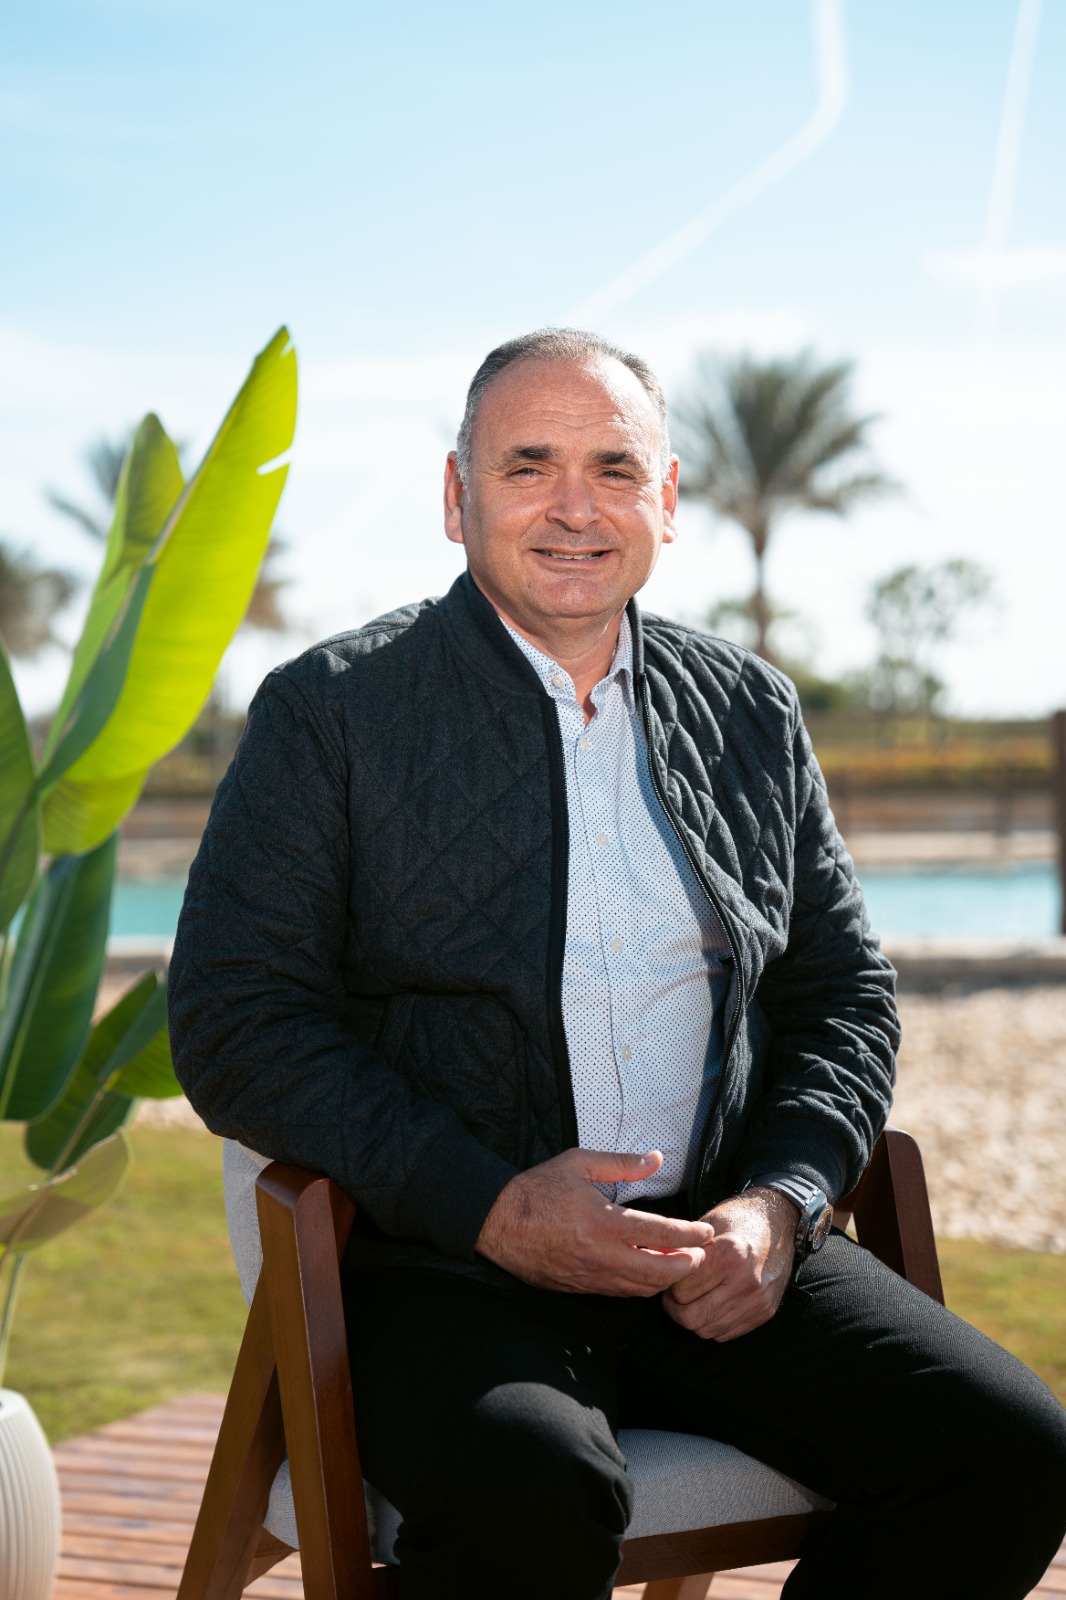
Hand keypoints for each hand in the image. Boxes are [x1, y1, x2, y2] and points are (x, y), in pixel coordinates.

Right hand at [475, 1148, 714, 1295]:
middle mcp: (602, 1255)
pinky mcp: (579, 1288)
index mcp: (605, 1222)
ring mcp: (591, 1276)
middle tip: (701, 1254)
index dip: (691, 1235)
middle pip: (660, 1272)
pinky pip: (620, 1293)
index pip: (662, 1234)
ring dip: (666, 1279)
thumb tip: (656, 1158)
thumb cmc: (537, 1189)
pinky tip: (648, 1274)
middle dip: (688, 1265)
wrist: (497, 1223)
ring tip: (680, 1264)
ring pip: (642, 1289)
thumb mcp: (579, 1164)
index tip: (708, 1232)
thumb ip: (622, 1163)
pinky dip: (641, 1286)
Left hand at [663, 1187, 797, 1340]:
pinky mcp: (764, 1313)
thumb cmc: (738, 1220)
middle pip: (692, 1317)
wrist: (780, 1224)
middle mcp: (745, 1281)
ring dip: (693, 1318)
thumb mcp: (708, 1224)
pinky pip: (726, 1334)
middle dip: (676, 1308)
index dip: (670, 1284)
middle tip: (674, 1295)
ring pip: (707, 1330)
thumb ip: (683, 1247)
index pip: (682, 1289)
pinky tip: (711, 1305)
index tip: (670, 1276)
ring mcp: (757, 1301)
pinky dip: (712, 1324)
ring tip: (692, 1299)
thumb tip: (654, 1263)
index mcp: (729, 1254)